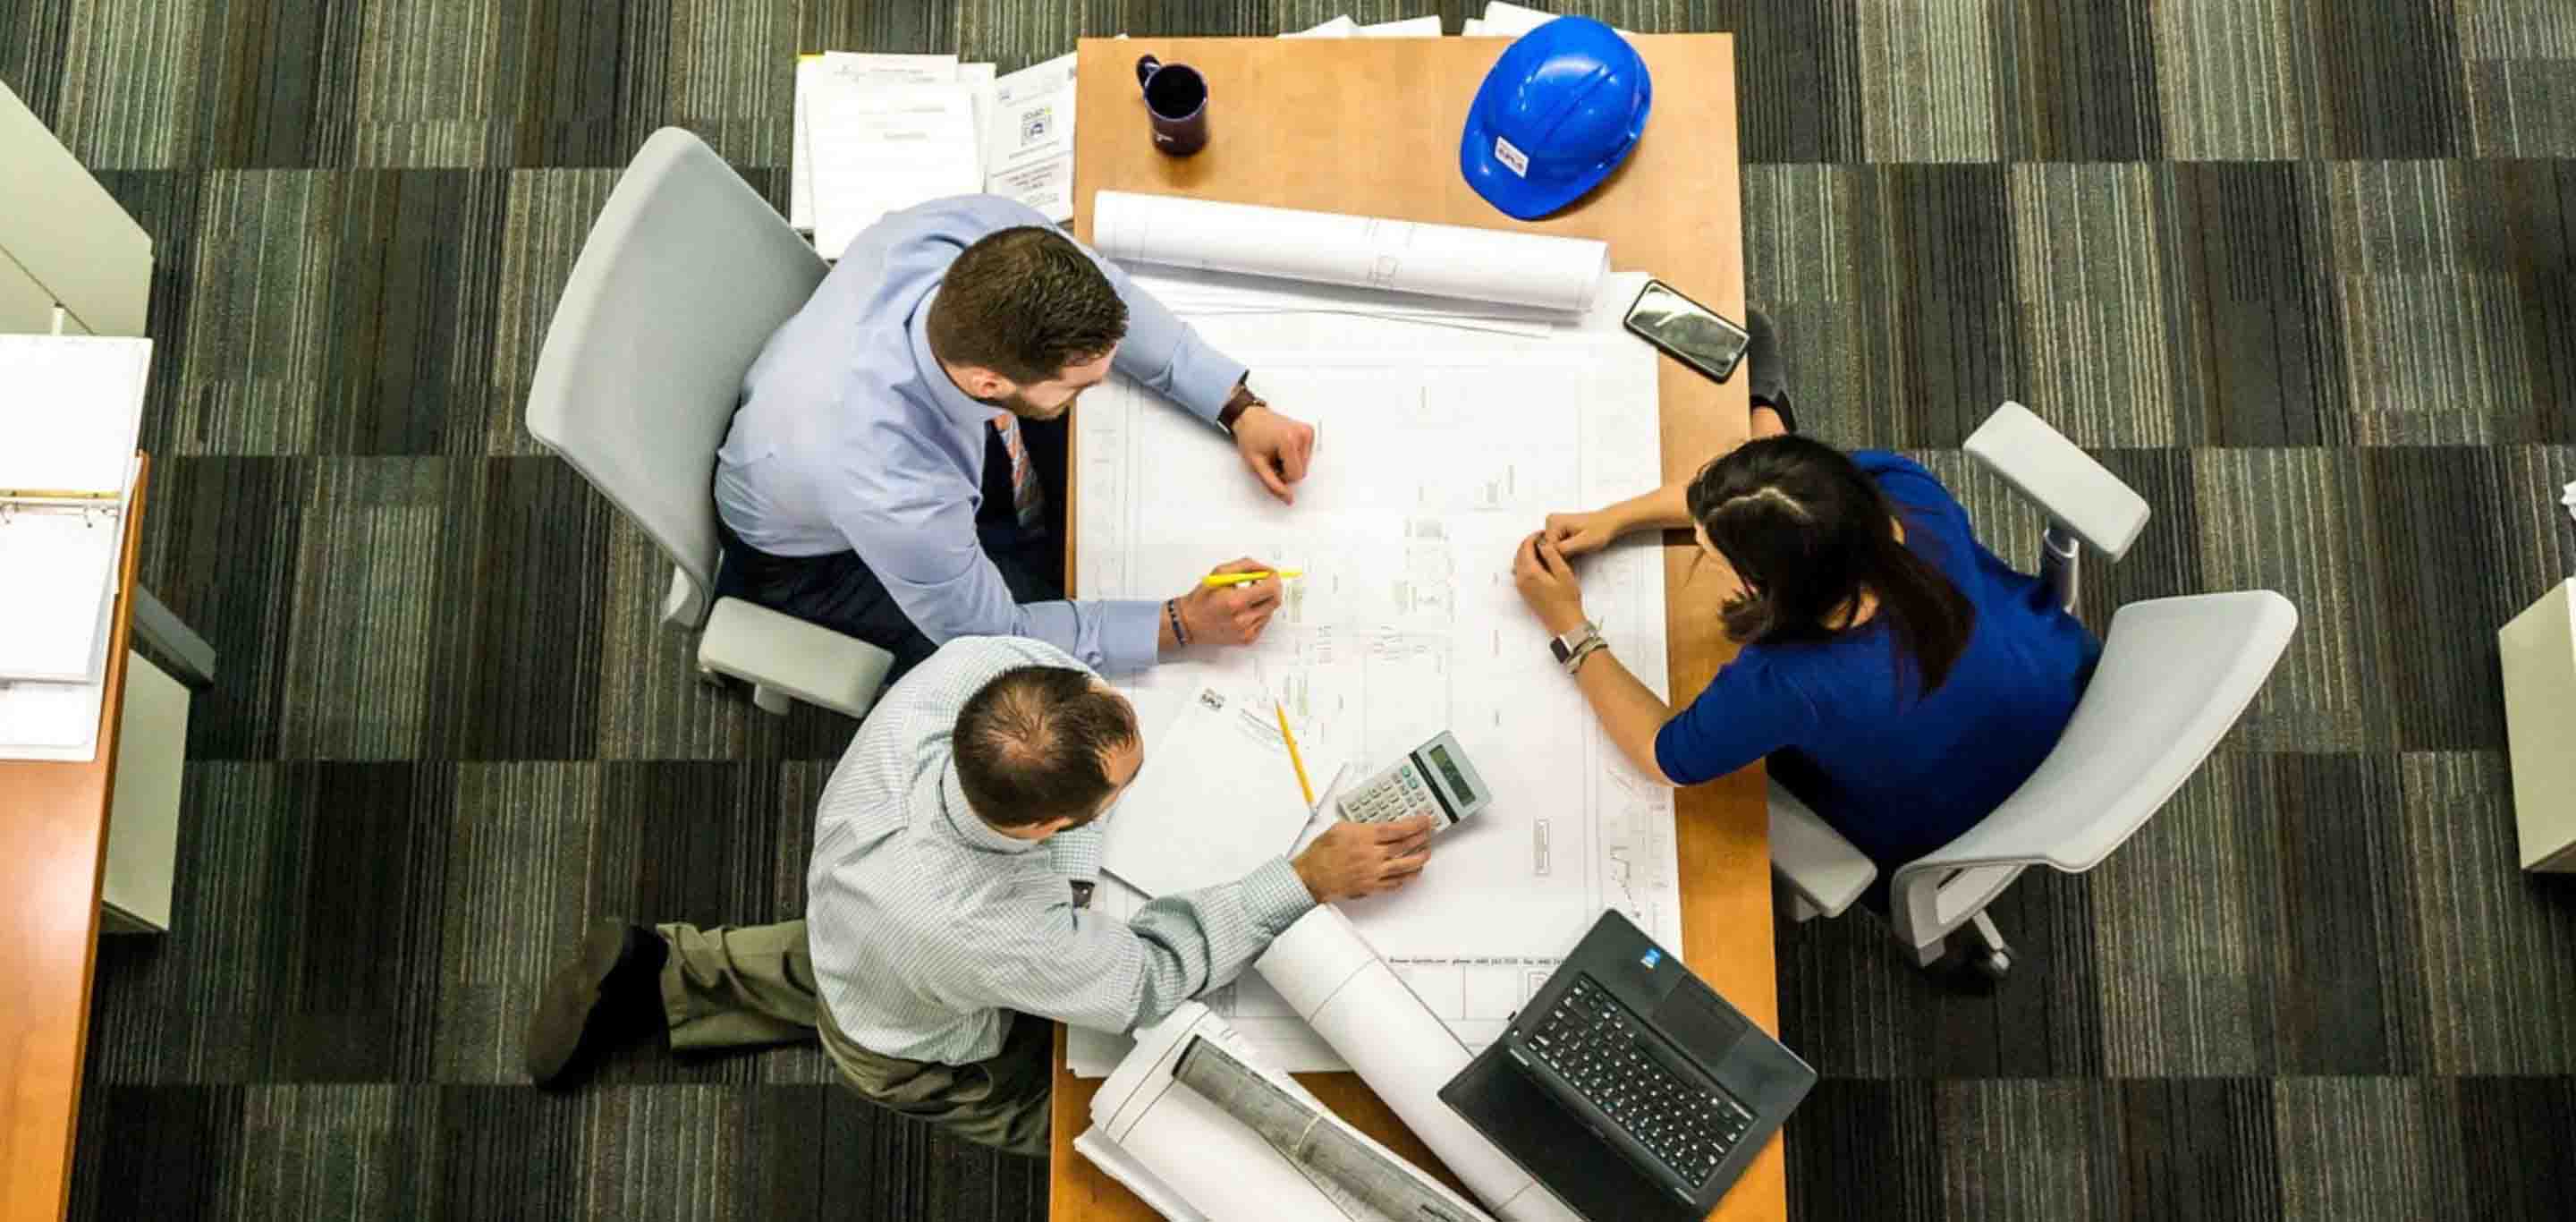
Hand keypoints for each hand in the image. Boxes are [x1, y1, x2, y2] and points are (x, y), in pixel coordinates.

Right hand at [1176, 558, 1283, 646]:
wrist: (1189, 623)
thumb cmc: (1201, 599)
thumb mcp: (1220, 573)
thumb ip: (1245, 566)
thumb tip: (1264, 568)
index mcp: (1235, 602)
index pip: (1270, 589)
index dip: (1274, 578)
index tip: (1270, 574)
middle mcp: (1243, 619)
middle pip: (1275, 601)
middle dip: (1273, 588)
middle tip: (1264, 582)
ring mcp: (1246, 632)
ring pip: (1270, 611)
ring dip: (1263, 601)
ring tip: (1247, 597)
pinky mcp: (1247, 639)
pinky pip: (1263, 622)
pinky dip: (1258, 613)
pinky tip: (1244, 610)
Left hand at [1232, 403, 1315, 504]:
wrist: (1250, 417)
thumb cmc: (1250, 437)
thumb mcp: (1257, 465)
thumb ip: (1273, 484)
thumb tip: (1288, 499)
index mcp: (1289, 440)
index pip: (1296, 476)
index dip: (1282, 477)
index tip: (1270, 466)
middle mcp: (1301, 434)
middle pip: (1302, 471)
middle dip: (1287, 470)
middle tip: (1272, 459)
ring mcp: (1306, 431)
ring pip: (1305, 465)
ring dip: (1290, 463)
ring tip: (1277, 452)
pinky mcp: (1308, 431)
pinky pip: (1306, 455)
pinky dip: (1295, 455)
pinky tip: (1283, 447)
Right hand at [1293, 816, 1433, 902]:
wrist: (1311, 876)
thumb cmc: (1321, 853)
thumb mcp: (1341, 828)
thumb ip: (1362, 826)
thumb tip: (1377, 826)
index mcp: (1365, 837)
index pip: (1398, 829)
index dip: (1415, 825)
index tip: (1424, 821)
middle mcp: (1372, 856)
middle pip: (1405, 846)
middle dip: (1421, 839)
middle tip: (1429, 834)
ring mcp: (1373, 873)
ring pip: (1405, 867)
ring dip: (1419, 859)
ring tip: (1426, 853)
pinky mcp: (1371, 887)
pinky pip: (1395, 884)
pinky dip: (1406, 878)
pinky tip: (1411, 874)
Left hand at [1512, 532, 1587, 635]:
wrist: (1564, 623)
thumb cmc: (1567, 600)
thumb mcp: (1564, 574)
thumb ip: (1552, 556)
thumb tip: (1543, 543)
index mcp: (1530, 572)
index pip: (1526, 547)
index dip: (1534, 537)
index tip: (1544, 533)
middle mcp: (1521, 578)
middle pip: (1519, 553)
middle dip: (1529, 543)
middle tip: (1543, 538)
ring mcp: (1521, 586)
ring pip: (1518, 562)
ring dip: (1527, 552)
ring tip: (1542, 548)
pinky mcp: (1523, 591)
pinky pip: (1520, 571)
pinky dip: (1526, 562)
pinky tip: (1539, 562)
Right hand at [1542, 509, 1620, 557]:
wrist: (1608, 522)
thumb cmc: (1600, 530)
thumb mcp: (1583, 542)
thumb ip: (1564, 548)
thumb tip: (1548, 555)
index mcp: (1553, 522)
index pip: (1547, 549)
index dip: (1559, 558)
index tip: (1574, 556)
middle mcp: (1549, 521)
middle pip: (1548, 549)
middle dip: (1561, 555)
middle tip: (1577, 553)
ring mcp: (1552, 524)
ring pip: (1551, 549)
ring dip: (1562, 554)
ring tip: (1576, 550)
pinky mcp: (1556, 529)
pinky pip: (1555, 545)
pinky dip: (1563, 550)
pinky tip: (1574, 548)